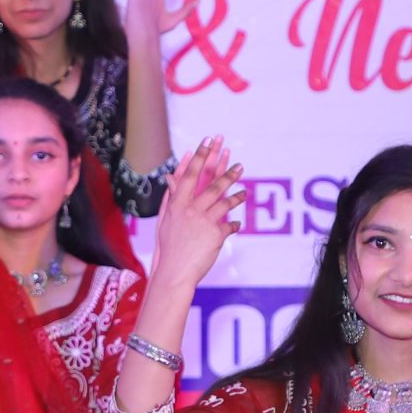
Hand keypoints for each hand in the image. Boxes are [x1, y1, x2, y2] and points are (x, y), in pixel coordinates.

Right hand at [150, 137, 242, 290]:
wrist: (174, 271)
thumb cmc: (168, 246)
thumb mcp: (166, 220)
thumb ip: (171, 197)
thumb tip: (171, 177)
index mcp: (177, 204)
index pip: (190, 174)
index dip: (200, 156)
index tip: (208, 141)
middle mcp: (191, 210)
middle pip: (212, 185)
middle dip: (227, 173)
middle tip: (239, 165)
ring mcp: (204, 221)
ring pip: (225, 202)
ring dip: (237, 196)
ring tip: (245, 192)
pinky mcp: (216, 234)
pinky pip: (230, 225)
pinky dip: (233, 225)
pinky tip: (237, 225)